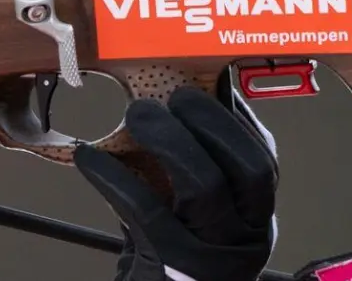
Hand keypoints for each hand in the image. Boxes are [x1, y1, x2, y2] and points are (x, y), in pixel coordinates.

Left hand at [74, 86, 278, 280]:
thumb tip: (181, 101)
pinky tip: (89, 157)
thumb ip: (201, 169)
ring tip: (136, 114)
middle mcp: (247, 237)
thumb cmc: (170, 252)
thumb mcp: (200, 215)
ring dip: (168, 139)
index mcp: (255, 218)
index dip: (236, 120)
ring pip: (203, 186)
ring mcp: (213, 254)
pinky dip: (114, 176)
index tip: (204, 87)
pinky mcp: (173, 264)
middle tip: (170, 96)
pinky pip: (146, 210)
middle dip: (210, 122)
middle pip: (247, 169)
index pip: (263, 162)